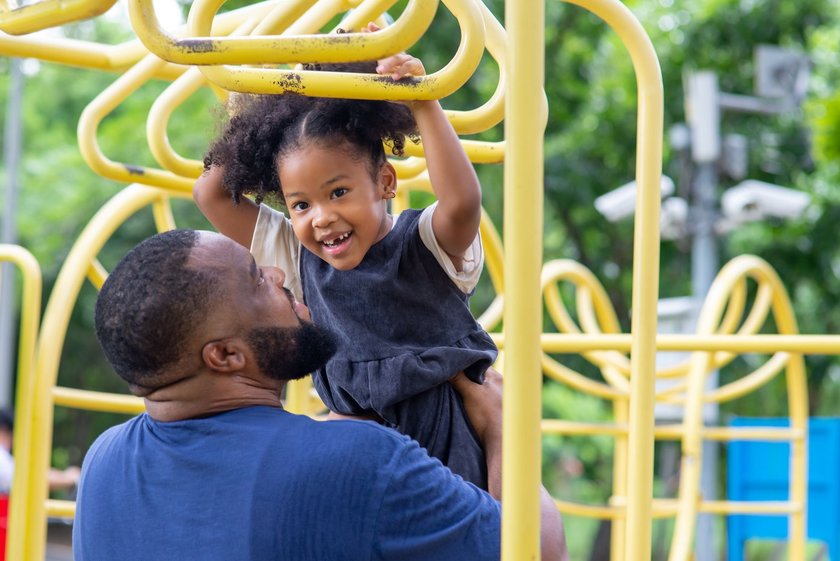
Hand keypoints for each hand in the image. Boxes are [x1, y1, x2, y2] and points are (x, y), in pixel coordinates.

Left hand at [362, 22, 425, 80]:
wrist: (415, 95)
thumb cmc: (399, 85)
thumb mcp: (386, 79)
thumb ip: (378, 74)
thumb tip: (365, 72)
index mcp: (392, 56)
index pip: (385, 43)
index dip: (377, 32)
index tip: (369, 25)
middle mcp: (401, 55)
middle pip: (390, 47)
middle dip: (380, 46)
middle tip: (368, 52)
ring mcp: (409, 59)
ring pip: (397, 58)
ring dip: (388, 65)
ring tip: (379, 71)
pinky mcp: (417, 65)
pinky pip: (408, 66)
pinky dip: (401, 71)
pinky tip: (394, 77)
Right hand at [451, 367, 502, 497]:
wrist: (499, 443)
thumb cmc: (488, 416)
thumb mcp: (470, 393)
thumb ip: (458, 377)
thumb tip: (447, 364)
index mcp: (497, 377)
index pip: (477, 364)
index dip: (463, 365)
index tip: (452, 368)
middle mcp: (500, 386)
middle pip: (477, 377)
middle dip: (465, 378)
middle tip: (452, 380)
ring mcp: (498, 399)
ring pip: (479, 389)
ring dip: (469, 390)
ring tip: (458, 393)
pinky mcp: (495, 411)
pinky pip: (481, 400)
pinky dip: (473, 400)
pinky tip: (466, 405)